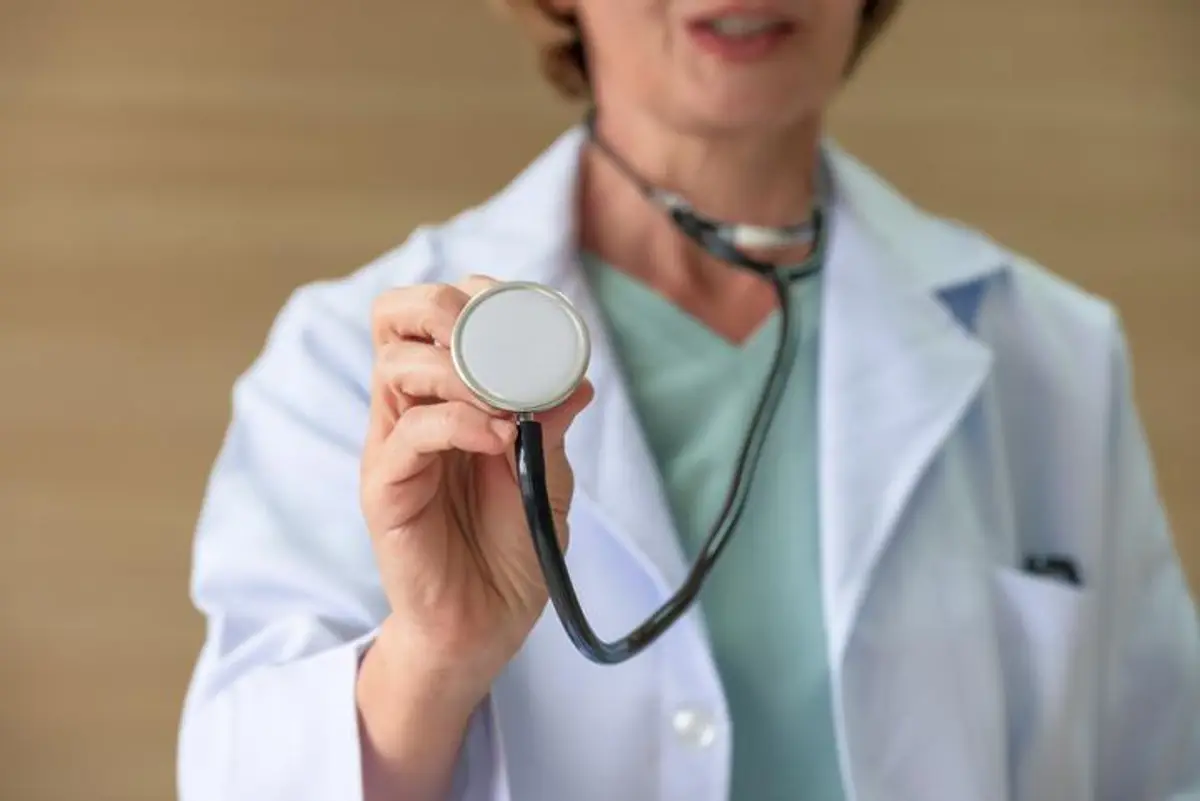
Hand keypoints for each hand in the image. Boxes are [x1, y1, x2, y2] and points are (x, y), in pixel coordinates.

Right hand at [359, 276, 593, 702]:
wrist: (488, 623)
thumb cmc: (512, 545)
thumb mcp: (547, 474)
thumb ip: (551, 423)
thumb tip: (575, 377)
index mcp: (444, 392)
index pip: (433, 311)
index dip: (475, 295)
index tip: (529, 315)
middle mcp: (410, 407)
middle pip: (395, 316)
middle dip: (448, 309)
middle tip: (502, 341)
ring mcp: (393, 445)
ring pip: (396, 365)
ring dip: (461, 368)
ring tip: (508, 402)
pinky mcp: (385, 487)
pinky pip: (411, 431)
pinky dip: (460, 421)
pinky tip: (499, 438)